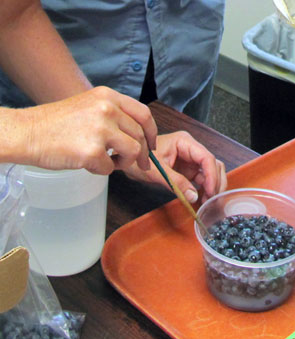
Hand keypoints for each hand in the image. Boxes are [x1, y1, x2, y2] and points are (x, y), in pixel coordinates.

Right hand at [16, 87, 156, 173]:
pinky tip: (89, 164)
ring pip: (133, 151)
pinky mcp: (92, 150)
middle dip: (142, 154)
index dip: (151, 132)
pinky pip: (111, 167)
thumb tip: (139, 137)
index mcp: (108, 96)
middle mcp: (107, 109)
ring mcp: (100, 129)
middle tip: (138, 164)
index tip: (151, 145)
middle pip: (140, 135)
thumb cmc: (56, 124)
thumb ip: (114, 115)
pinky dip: (103, 170)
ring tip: (109, 162)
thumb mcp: (89, 106)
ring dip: (125, 162)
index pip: (144, 114)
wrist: (27, 133)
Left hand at [123, 131, 226, 202]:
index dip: (212, 175)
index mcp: (185, 142)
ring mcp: (190, 160)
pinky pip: (202, 180)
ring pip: (210, 172)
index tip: (210, 191)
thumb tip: (194, 196)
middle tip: (212, 200)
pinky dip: (204, 190)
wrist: (128, 161)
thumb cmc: (137, 160)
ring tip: (207, 202)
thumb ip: (176, 182)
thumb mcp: (156, 172)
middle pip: (213, 164)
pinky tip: (201, 200)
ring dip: (212, 187)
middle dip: (215, 182)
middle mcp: (191, 149)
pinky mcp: (188, 170)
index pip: (206, 158)